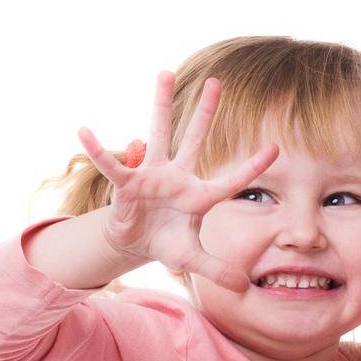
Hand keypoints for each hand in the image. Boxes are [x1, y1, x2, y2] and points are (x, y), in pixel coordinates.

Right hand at [77, 71, 277, 291]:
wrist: (136, 243)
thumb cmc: (167, 244)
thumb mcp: (192, 259)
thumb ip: (217, 270)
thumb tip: (244, 287)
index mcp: (199, 196)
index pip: (231, 180)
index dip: (252, 167)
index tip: (276, 148)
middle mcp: (178, 177)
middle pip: (194, 139)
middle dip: (205, 112)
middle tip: (216, 81)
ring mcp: (153, 174)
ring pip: (159, 133)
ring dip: (161, 104)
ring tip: (164, 73)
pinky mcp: (128, 182)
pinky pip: (112, 164)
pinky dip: (98, 150)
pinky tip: (84, 132)